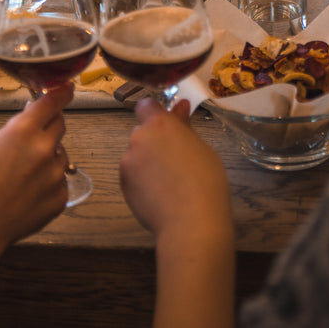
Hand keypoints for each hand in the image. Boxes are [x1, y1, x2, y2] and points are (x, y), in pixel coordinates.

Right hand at [0, 85, 71, 277]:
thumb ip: (17, 129)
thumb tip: (33, 117)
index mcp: (24, 131)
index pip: (53, 101)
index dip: (62, 92)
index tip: (67, 88)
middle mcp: (44, 148)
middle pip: (60, 124)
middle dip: (49, 127)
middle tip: (33, 139)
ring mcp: (55, 174)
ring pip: (60, 154)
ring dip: (48, 157)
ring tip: (24, 176)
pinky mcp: (60, 197)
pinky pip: (60, 181)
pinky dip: (49, 183)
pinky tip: (29, 194)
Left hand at [120, 98, 232, 242]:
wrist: (190, 224)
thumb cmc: (206, 181)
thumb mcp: (201, 148)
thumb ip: (184, 127)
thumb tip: (180, 106)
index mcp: (159, 124)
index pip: (146, 105)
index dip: (156, 113)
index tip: (169, 125)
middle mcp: (138, 138)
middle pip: (143, 132)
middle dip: (155, 141)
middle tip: (176, 159)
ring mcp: (127, 162)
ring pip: (137, 155)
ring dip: (147, 161)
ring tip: (169, 183)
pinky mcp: (123, 185)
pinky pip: (132, 175)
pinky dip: (142, 180)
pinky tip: (159, 195)